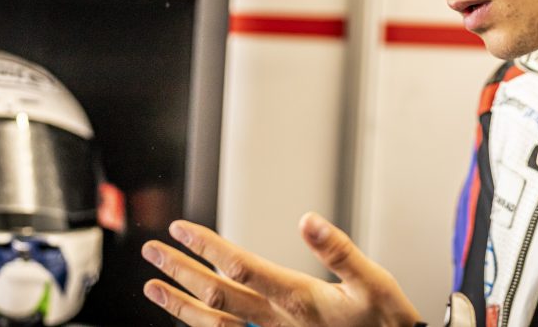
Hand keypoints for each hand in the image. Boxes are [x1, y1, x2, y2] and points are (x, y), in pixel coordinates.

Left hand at [141, 211, 422, 326]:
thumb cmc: (385, 325)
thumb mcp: (375, 283)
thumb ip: (340, 251)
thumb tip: (309, 221)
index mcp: (299, 299)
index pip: (241, 268)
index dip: (208, 247)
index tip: (181, 229)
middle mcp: (278, 322)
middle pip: (217, 295)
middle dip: (181, 271)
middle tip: (152, 251)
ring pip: (215, 324)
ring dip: (181, 304)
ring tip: (153, 288)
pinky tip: (188, 321)